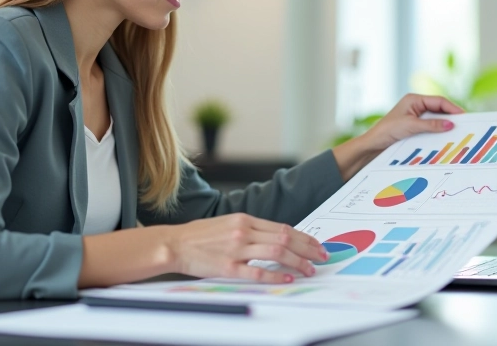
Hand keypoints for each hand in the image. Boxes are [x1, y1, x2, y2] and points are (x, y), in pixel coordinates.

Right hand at [164, 213, 327, 282]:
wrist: (175, 243)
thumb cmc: (200, 235)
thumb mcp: (228, 224)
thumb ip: (251, 229)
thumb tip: (276, 237)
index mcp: (244, 219)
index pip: (282, 227)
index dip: (303, 237)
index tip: (316, 245)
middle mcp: (243, 231)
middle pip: (284, 238)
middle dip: (307, 248)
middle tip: (321, 257)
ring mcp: (236, 249)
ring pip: (276, 252)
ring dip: (297, 262)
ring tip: (309, 270)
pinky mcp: (228, 267)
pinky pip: (257, 271)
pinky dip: (275, 275)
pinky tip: (288, 278)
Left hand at [332, 94, 463, 180]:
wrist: (373, 145)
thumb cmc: (387, 131)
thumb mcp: (411, 126)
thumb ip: (431, 125)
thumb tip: (451, 124)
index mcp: (413, 99)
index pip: (438, 101)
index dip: (452, 108)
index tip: (464, 116)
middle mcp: (415, 105)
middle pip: (439, 109)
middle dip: (451, 116)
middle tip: (465, 125)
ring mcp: (415, 116)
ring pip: (436, 118)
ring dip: (445, 125)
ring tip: (458, 132)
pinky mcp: (415, 126)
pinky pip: (431, 127)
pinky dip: (438, 131)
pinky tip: (445, 138)